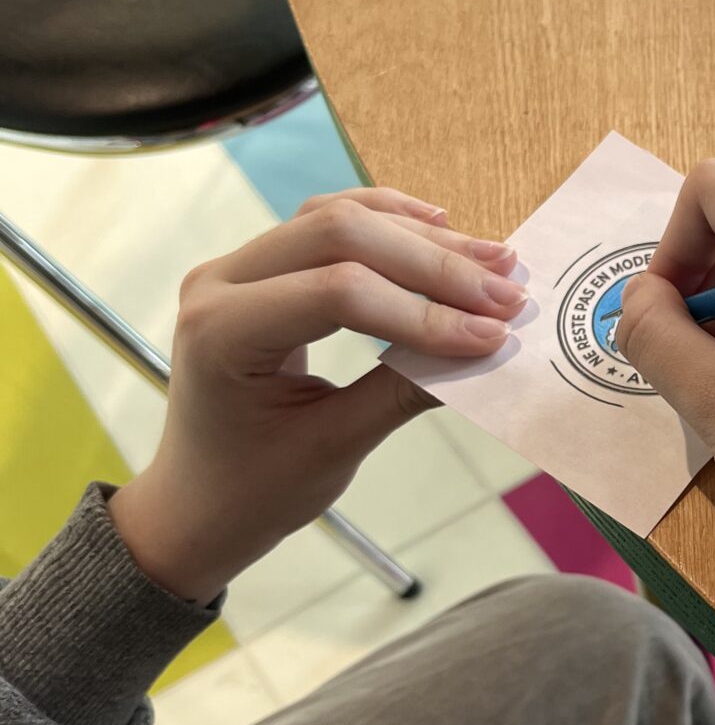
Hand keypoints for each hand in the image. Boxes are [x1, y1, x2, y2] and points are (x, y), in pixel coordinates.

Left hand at [109, 189, 523, 602]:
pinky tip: (439, 227)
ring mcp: (236, 268)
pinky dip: (387, 224)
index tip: (493, 336)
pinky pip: (326, 225)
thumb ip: (405, 392)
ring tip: (494, 260)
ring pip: (337, 219)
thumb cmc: (255, 490)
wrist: (198, 505)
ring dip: (420, 238)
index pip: (339, 292)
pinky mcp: (260, 269)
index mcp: (223, 332)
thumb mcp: (335, 447)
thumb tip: (486, 352)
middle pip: (339, 235)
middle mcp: (220, 282)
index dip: (424, 310)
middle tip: (507, 293)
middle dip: (433, 264)